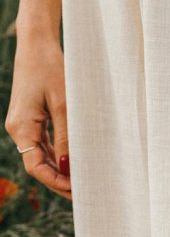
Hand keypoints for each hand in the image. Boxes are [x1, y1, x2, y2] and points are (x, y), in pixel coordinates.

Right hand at [4, 32, 71, 200]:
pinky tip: (74, 164)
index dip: (56, 182)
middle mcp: (18, 129)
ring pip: (41, 158)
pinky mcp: (31, 120)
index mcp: (21, 127)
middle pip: (38, 166)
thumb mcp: (63, 105)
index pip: (36, 167)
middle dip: (59, 181)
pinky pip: (43, 146)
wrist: (37, 44)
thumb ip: (65, 138)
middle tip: (85, 193)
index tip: (77, 191)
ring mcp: (23, 125)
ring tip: (83, 181)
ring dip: (60, 171)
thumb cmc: (51, 69)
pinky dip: (58, 157)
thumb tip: (68, 167)